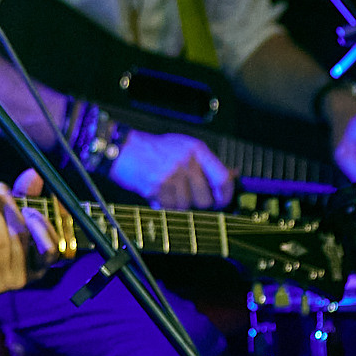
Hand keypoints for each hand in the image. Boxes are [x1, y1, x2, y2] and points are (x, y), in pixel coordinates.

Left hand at [0, 171, 55, 294]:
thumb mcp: (8, 216)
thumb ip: (24, 197)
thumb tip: (35, 174)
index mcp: (37, 264)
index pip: (53, 249)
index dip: (48, 225)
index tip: (38, 202)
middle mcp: (23, 277)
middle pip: (23, 239)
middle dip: (11, 210)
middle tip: (0, 190)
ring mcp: (0, 282)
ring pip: (2, 244)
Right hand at [106, 130, 234, 209]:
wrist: (123, 149)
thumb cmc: (154, 149)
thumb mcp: (183, 148)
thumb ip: (206, 162)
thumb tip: (232, 175)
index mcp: (196, 150)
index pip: (222, 178)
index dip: (225, 195)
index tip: (222, 200)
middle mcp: (187, 162)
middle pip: (205, 199)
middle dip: (198, 203)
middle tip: (188, 196)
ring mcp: (172, 175)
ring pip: (186, 206)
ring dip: (178, 203)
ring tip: (168, 190)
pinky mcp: (158, 187)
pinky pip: (169, 207)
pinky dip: (164, 205)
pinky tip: (158, 193)